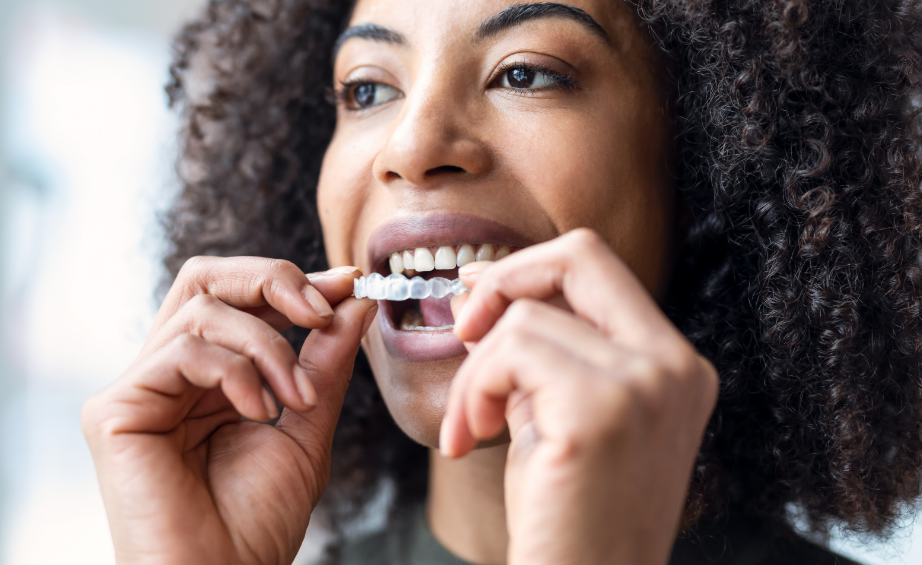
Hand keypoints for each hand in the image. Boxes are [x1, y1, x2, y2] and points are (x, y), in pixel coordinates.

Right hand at [82, 257, 376, 564]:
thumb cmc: (259, 518)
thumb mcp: (307, 423)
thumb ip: (326, 360)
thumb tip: (353, 297)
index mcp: (209, 376)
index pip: (238, 298)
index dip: (291, 281)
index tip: (347, 284)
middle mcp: (169, 374)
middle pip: (205, 278)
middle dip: (271, 280)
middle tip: (319, 309)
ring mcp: (140, 389)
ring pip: (202, 309)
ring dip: (268, 345)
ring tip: (297, 397)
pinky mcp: (114, 410)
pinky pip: (182, 351)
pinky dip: (235, 372)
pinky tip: (259, 412)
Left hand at [441, 229, 717, 564]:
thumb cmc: (565, 516)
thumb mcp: (556, 414)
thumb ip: (535, 349)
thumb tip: (478, 288)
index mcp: (674, 365)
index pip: (599, 268)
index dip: (530, 268)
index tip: (477, 297)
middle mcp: (674, 366)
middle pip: (580, 255)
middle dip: (504, 278)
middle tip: (462, 329)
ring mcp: (647, 385)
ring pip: (525, 316)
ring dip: (474, 371)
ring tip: (471, 426)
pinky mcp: (601, 410)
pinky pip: (510, 351)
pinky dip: (474, 390)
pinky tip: (472, 438)